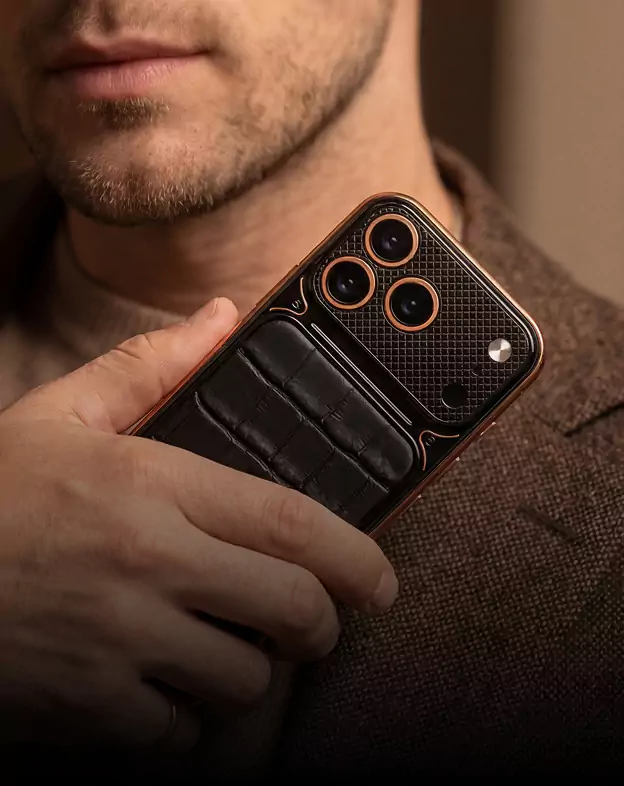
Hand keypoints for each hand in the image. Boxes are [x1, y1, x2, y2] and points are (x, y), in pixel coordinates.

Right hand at [0, 298, 397, 752]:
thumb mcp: (63, 414)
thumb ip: (152, 368)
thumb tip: (218, 319)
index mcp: (154, 487)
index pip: (292, 526)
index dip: (357, 559)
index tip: (380, 579)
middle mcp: (149, 566)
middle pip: (293, 610)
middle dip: (321, 624)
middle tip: (313, 620)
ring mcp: (120, 643)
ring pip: (243, 681)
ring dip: (250, 669)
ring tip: (226, 645)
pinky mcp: (87, 708)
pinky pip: (177, 732)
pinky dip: (185, 716)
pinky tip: (163, 682)